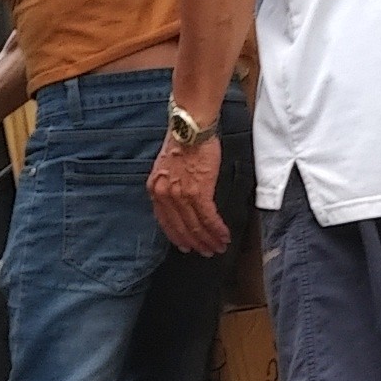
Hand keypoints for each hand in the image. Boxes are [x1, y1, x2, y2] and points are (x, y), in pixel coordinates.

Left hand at [149, 135, 229, 255]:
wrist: (191, 129)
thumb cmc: (183, 141)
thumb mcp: (167, 166)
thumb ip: (171, 185)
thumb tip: (182, 200)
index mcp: (156, 189)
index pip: (166, 222)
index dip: (178, 237)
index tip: (186, 246)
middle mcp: (165, 196)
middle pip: (181, 228)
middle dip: (196, 243)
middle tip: (206, 252)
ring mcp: (181, 196)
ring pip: (196, 226)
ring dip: (209, 240)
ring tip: (218, 247)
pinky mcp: (198, 193)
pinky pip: (209, 218)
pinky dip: (217, 230)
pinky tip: (224, 236)